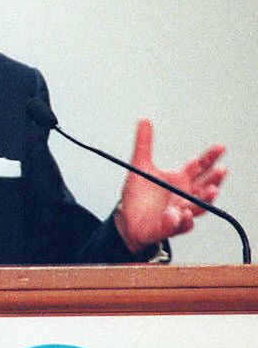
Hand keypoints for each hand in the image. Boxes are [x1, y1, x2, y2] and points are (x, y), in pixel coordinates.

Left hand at [114, 119, 226, 254]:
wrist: (126, 219)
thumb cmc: (138, 194)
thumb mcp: (139, 166)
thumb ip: (144, 144)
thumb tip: (143, 120)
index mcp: (180, 179)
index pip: (200, 166)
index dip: (210, 157)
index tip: (220, 147)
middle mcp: (184, 195)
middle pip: (205, 187)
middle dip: (214, 179)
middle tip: (221, 170)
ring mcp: (179, 211)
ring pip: (198, 207)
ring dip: (205, 200)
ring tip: (211, 191)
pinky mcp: (169, 227)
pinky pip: (179, 226)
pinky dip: (181, 221)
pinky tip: (179, 214)